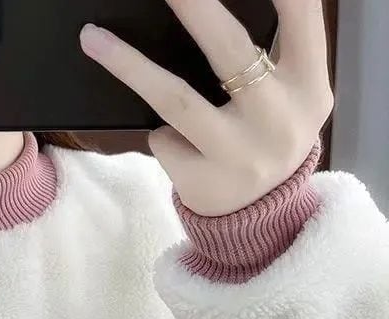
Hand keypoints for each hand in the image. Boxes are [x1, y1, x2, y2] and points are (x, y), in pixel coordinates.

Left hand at [80, 0, 333, 215]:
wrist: (261, 216)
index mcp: (308, 84)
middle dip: (193, 7)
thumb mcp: (290, 95)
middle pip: (229, 49)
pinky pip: (164, 139)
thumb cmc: (268, 136)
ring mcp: (238, 154)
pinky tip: (172, 142)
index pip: (301, 17)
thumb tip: (202, 12)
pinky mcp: (203, 180)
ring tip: (92, 38)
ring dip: (128, 64)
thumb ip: (272, 54)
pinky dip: (162, 135)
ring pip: (175, 98)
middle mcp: (278, 117)